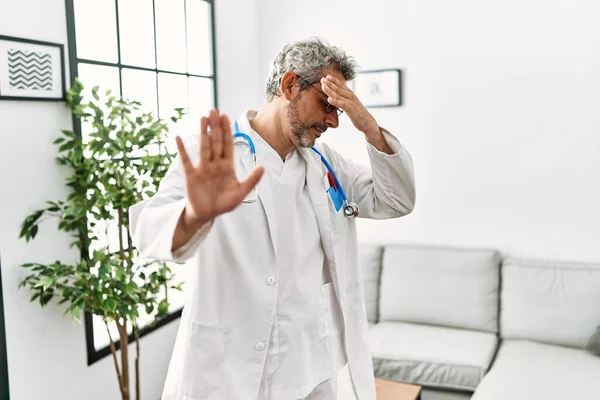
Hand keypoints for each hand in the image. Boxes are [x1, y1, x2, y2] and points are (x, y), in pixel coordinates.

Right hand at [175, 110, 264, 227]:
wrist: (207, 215)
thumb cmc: (223, 203)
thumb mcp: (241, 193)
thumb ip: (251, 180)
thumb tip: (263, 167)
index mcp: (227, 166)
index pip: (227, 145)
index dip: (226, 131)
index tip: (225, 117)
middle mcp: (215, 164)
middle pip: (215, 142)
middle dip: (215, 127)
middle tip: (213, 110)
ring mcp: (202, 168)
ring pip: (203, 147)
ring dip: (203, 133)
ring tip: (202, 118)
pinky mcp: (191, 176)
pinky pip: (186, 161)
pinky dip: (183, 150)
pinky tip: (179, 138)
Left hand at [320, 75, 378, 135]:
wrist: (368, 123)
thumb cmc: (358, 114)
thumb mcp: (351, 105)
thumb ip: (345, 100)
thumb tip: (337, 97)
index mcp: (351, 95)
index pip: (341, 85)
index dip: (334, 80)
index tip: (326, 76)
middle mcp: (351, 97)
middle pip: (339, 88)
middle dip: (330, 83)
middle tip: (322, 79)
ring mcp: (351, 103)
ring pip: (339, 95)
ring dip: (330, 90)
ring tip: (323, 86)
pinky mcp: (351, 110)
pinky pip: (342, 104)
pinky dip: (335, 101)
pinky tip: (329, 99)